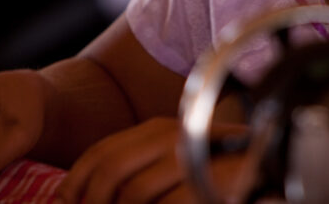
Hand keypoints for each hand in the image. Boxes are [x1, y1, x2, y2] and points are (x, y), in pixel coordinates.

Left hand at [55, 117, 250, 203]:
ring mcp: (191, 158)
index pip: (101, 152)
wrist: (264, 172)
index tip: (64, 201)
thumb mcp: (164, 170)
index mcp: (155, 131)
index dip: (75, 180)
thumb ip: (131, 172)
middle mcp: (171, 137)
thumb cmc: (212, 178)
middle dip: (92, 200)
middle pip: (110, 169)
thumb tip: (74, 195)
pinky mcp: (207, 182)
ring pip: (134, 193)